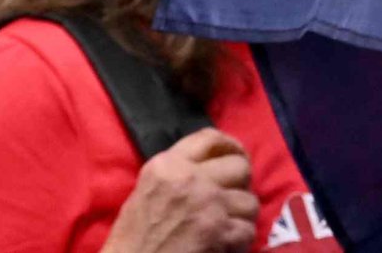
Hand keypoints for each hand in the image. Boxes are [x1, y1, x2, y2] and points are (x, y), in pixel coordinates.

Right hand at [99, 132, 256, 252]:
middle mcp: (190, 178)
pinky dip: (240, 242)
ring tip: (228, 229)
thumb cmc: (132, 241)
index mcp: (167, 166)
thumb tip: (212, 170)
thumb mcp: (146, 194)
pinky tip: (226, 247)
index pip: (210, 139)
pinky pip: (248, 230)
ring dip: (242, 218)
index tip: (237, 158)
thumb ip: (177, 176)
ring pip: (250, 202)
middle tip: (232, 202)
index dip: (231, 147)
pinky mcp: (219, 231)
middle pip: (240, 167)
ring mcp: (208, 203)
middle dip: (241, 186)